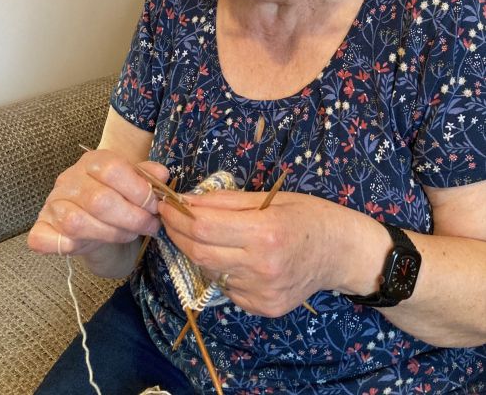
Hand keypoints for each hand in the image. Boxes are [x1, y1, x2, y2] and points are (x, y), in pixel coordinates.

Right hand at [28, 150, 168, 257]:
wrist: (94, 218)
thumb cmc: (117, 196)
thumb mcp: (135, 182)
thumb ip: (148, 176)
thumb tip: (162, 175)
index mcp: (92, 161)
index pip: (112, 169)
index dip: (138, 190)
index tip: (155, 206)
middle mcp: (68, 179)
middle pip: (99, 200)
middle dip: (132, 218)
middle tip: (150, 225)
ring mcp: (52, 204)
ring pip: (78, 223)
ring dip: (112, 233)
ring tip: (130, 234)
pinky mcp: (40, 228)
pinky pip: (47, 239)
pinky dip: (70, 246)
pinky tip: (91, 245)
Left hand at [158, 188, 343, 316]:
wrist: (342, 252)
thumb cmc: (308, 216)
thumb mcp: (270, 198)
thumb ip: (226, 201)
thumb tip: (187, 201)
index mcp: (265, 233)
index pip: (204, 228)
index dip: (178, 216)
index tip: (165, 203)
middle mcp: (261, 268)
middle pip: (199, 253)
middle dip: (178, 233)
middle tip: (170, 217)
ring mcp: (261, 293)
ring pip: (210, 272)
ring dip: (196, 251)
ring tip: (198, 233)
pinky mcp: (262, 308)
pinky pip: (226, 287)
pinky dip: (218, 269)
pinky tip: (228, 255)